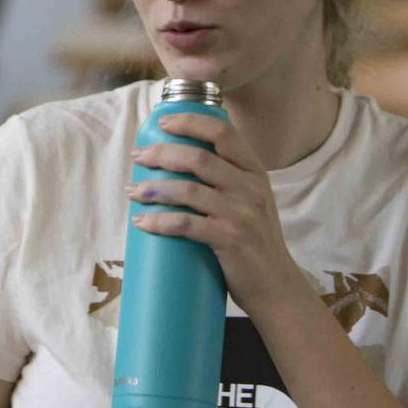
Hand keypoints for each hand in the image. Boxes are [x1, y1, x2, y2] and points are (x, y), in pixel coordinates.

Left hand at [126, 111, 309, 317]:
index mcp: (255, 172)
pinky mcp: (230, 239)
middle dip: (161, 154)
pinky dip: (159, 221)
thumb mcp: (252, 202)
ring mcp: (241, 213)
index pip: (224, 132)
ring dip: (153, 189)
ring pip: (188, 190)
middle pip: (198, 157)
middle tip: (138, 158)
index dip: (191, 122)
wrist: (275, 286)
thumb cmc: (255, 242)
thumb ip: (229, 180)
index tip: (163, 123)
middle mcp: (251, 188)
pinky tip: (142, 222)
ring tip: (132, 192)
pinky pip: (186, 224)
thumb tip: (181, 163)